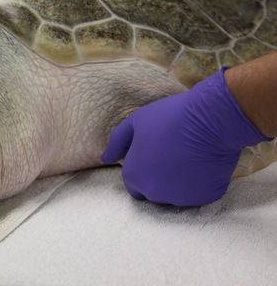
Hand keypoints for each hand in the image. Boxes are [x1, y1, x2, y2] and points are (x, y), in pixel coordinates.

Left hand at [101, 69, 267, 206]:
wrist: (210, 119)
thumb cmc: (169, 117)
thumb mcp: (135, 122)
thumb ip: (117, 143)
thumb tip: (107, 158)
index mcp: (134, 177)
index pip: (133, 184)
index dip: (142, 169)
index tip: (154, 156)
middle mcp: (155, 194)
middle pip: (153, 193)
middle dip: (158, 179)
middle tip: (171, 156)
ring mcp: (181, 198)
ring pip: (175, 196)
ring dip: (178, 183)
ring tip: (186, 158)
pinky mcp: (205, 197)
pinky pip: (198, 194)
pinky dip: (199, 183)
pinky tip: (201, 163)